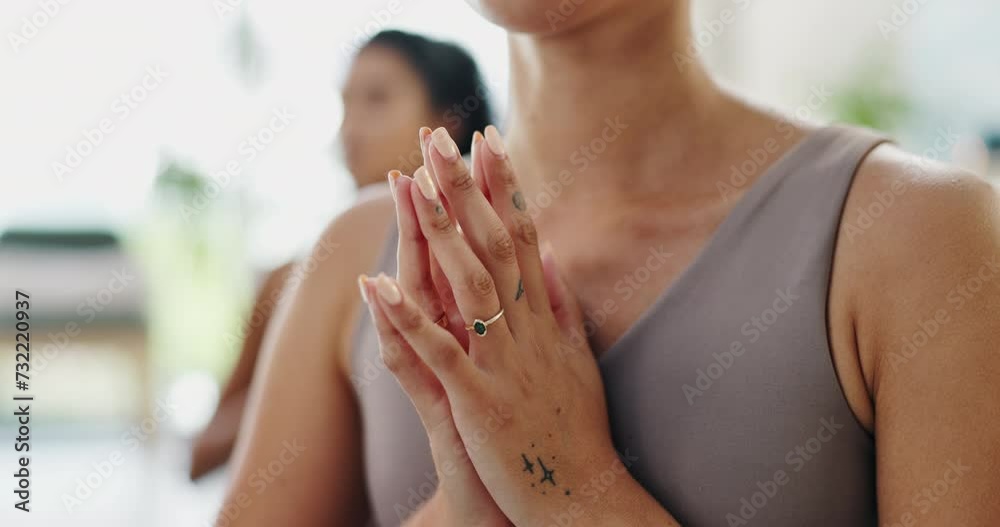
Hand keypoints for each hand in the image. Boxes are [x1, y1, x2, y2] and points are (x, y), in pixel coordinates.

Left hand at [364, 126, 617, 525]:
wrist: (583, 500)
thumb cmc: (575, 433)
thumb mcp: (578, 363)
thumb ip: (565, 309)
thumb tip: (557, 260)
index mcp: (547, 320)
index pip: (525, 238)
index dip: (505, 187)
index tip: (488, 140)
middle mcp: (529, 332)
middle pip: (496, 246)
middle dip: (467, 189)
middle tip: (441, 137)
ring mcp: (506, 365)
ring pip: (471, 287)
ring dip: (440, 234)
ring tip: (412, 185)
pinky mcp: (481, 402)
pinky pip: (440, 354)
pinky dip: (409, 318)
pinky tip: (378, 285)